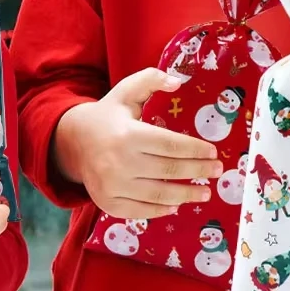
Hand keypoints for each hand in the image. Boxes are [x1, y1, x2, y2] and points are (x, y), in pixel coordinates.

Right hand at [53, 68, 222, 217]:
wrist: (73, 140)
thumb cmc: (108, 115)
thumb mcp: (127, 91)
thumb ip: (152, 79)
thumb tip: (178, 82)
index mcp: (128, 134)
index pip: (170, 145)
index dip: (195, 150)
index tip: (213, 152)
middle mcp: (119, 162)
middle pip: (168, 169)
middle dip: (198, 171)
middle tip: (217, 171)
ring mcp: (112, 186)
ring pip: (158, 194)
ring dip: (186, 195)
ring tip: (205, 192)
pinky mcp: (108, 203)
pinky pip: (140, 211)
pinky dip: (160, 210)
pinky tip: (176, 205)